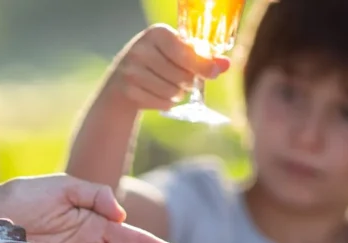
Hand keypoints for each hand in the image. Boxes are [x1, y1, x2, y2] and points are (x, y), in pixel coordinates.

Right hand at [112, 24, 230, 110]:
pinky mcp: (127, 90)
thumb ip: (202, 58)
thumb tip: (225, 65)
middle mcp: (140, 49)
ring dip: (178, 94)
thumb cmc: (157, 62)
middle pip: (180, 75)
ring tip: (173, 89)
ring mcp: (131, 71)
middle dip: (188, 82)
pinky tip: (161, 96)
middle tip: (186, 82)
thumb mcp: (177, 54)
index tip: (212, 74)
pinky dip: (166, 103)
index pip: (184, 53)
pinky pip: (160, 103)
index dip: (201, 66)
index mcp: (156, 33)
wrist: (122, 80)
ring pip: (171, 91)